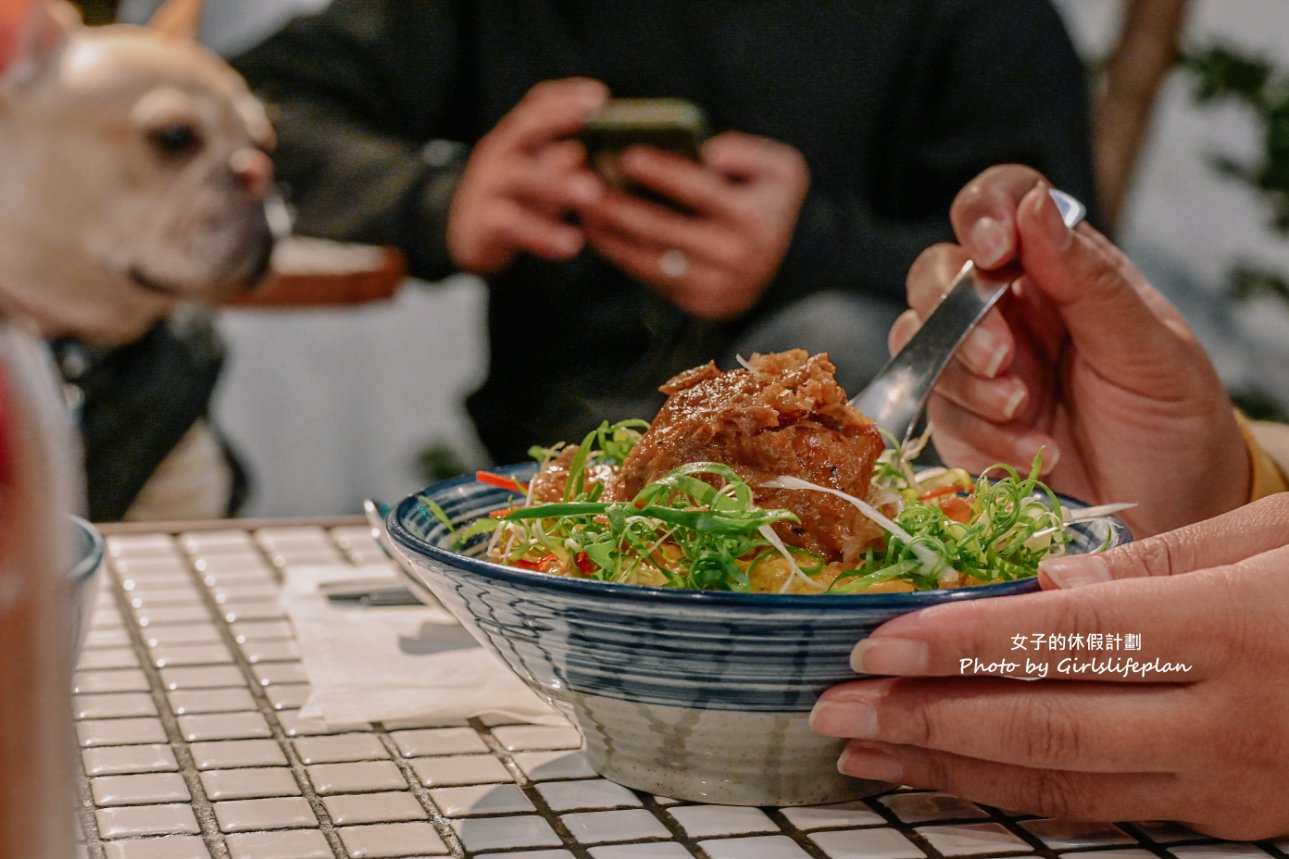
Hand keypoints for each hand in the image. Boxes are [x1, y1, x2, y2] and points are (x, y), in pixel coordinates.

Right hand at [447, 78, 607, 275]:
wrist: (468, 237)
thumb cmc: (516, 200)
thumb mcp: (539, 177)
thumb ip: (559, 163)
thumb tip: (582, 152)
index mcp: (516, 137)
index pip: (537, 104)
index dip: (566, 97)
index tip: (600, 95)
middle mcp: (498, 154)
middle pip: (525, 129)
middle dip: (557, 123)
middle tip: (597, 128)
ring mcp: (486, 186)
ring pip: (519, 176)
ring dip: (557, 183)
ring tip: (592, 194)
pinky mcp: (481, 223)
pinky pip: (511, 224)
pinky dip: (542, 234)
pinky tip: (571, 244)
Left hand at [581, 131, 808, 320]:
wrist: (785, 264)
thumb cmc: (768, 201)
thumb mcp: (781, 169)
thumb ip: (747, 152)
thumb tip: (708, 155)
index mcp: (752, 218)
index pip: (699, 191)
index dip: (661, 172)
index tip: (625, 154)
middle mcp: (734, 256)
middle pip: (663, 228)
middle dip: (619, 205)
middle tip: (584, 183)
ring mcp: (714, 285)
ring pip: (649, 257)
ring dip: (610, 233)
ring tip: (583, 208)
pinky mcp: (697, 303)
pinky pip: (649, 277)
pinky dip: (619, 254)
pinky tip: (597, 232)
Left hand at [810, 493, 1288, 839]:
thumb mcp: (1281, 536)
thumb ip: (1163, 560)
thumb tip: (1045, 588)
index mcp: (1236, 631)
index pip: (1063, 642)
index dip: (958, 644)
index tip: (873, 642)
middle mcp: (1229, 722)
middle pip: (1047, 729)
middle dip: (927, 721)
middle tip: (834, 712)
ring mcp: (1232, 784)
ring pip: (1066, 786)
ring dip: (954, 769)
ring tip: (869, 755)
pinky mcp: (1234, 813)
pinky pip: (1108, 811)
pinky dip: (1020, 796)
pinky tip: (960, 779)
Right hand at [893, 165, 1247, 536]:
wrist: (1171, 515)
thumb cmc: (1173, 424)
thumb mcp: (1149, 350)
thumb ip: (1088, 280)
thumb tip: (1034, 204)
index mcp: (1061, 268)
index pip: (1002, 204)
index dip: (982, 213)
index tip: (992, 251)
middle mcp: (1009, 308)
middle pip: (936, 272)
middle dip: (958, 314)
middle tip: (1002, 358)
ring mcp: (977, 366)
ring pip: (920, 341)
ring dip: (966, 379)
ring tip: (1024, 412)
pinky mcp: (960, 423)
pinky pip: (935, 411)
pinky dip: (979, 433)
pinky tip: (1033, 452)